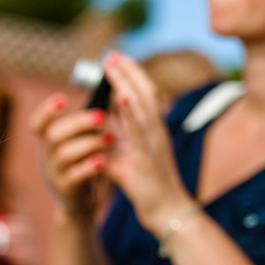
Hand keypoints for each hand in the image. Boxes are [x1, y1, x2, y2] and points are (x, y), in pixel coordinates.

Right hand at [30, 92, 109, 218]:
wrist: (78, 200)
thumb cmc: (81, 162)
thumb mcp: (76, 142)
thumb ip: (85, 122)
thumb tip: (106, 89)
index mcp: (48, 141)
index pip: (37, 123)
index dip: (46, 110)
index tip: (63, 98)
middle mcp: (47, 155)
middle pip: (53, 135)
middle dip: (78, 122)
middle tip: (102, 116)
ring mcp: (54, 173)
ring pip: (64, 154)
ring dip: (89, 143)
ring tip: (110, 138)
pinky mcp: (66, 189)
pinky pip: (74, 177)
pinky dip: (88, 167)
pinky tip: (102, 161)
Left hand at [99, 52, 194, 232]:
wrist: (167, 211)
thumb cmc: (147, 188)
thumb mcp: (127, 161)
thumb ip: (113, 145)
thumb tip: (97, 133)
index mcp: (151, 131)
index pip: (142, 96)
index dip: (129, 76)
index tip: (115, 59)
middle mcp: (155, 132)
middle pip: (143, 93)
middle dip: (127, 71)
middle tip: (111, 53)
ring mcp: (154, 142)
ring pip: (142, 106)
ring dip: (128, 82)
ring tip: (114, 64)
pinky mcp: (148, 156)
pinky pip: (139, 130)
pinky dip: (131, 110)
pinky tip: (122, 95)